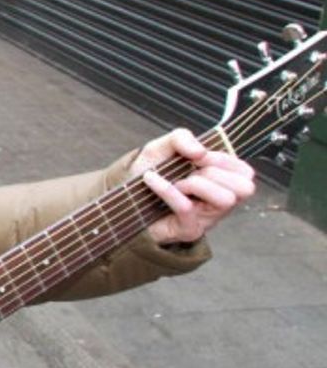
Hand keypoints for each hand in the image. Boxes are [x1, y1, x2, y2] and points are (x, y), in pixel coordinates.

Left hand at [131, 128, 255, 244]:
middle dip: (213, 172)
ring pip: (225, 200)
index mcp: (223, 181)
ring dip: (197, 184)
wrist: (123, 194)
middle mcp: (221, 202)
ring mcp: (207, 219)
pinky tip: (151, 180)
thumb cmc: (151, 171)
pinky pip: (187, 208)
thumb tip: (200, 152)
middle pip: (243, 188)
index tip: (196, 156)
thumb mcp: (165, 146)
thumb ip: (182, 138)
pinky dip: (168, 190)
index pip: (245, 172)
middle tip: (188, 171)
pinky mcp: (188, 230)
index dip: (222, 159)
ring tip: (176, 181)